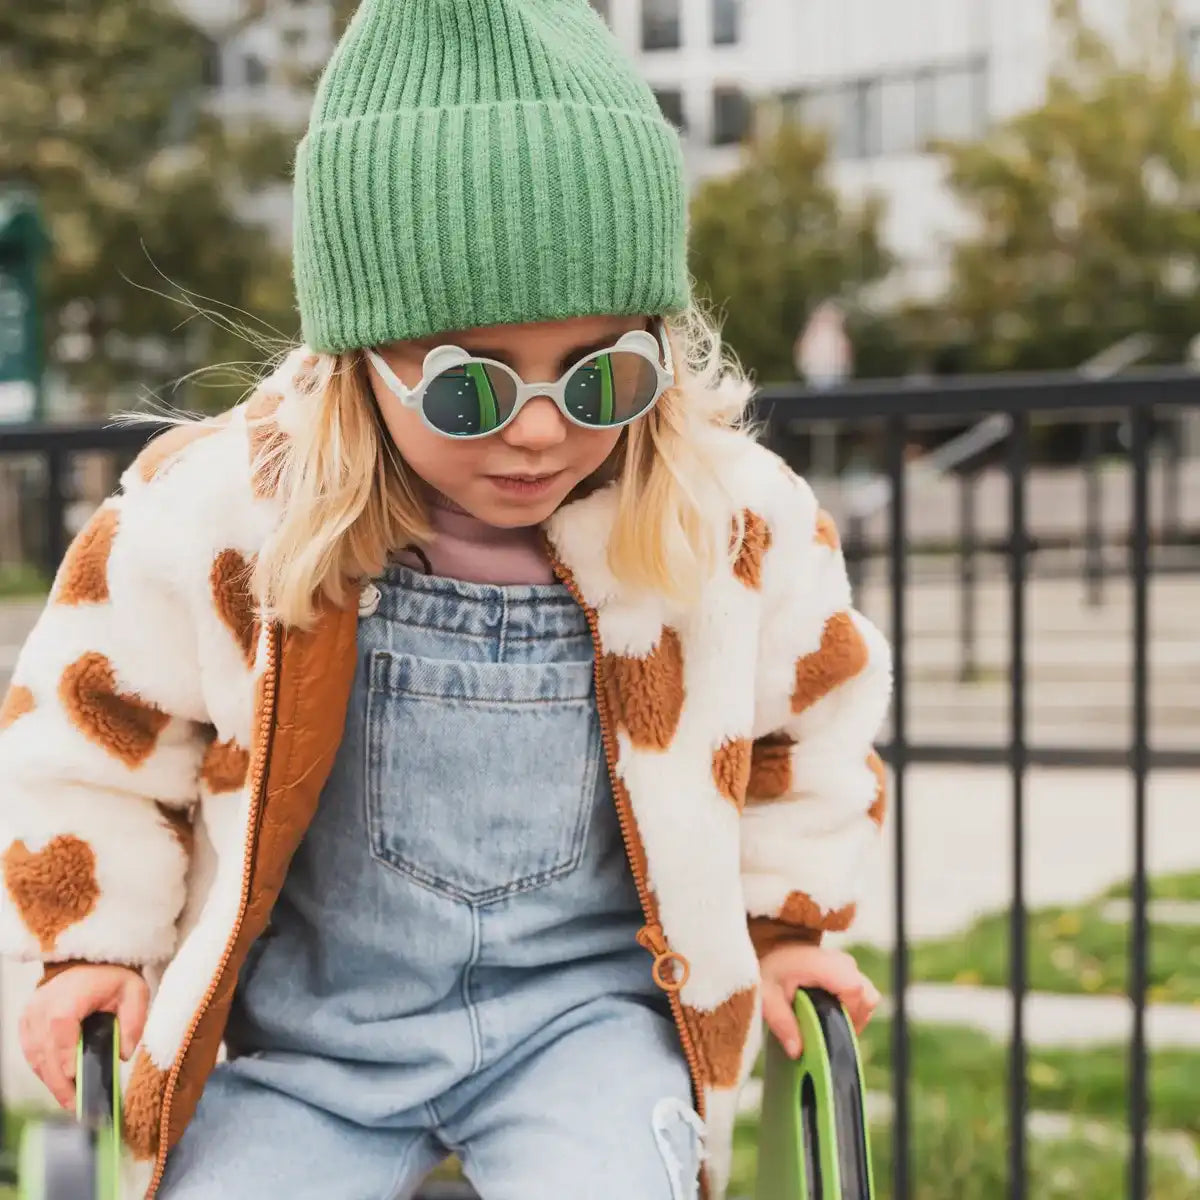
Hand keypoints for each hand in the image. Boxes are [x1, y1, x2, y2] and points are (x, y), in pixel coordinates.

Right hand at [19, 964, 147, 1109]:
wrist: (88, 959)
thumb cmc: (111, 976)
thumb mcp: (133, 992)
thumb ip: (133, 1021)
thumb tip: (124, 1054)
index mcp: (67, 998)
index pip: (60, 1031)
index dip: (65, 1058)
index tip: (75, 1081)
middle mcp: (42, 1007)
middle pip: (45, 1053)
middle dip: (60, 1084)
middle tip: (77, 1106)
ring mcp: (30, 1015)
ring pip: (35, 1057)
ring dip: (51, 1081)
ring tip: (71, 1101)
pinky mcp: (26, 1023)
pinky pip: (31, 1052)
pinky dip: (44, 1069)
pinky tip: (60, 1083)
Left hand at [760, 943, 879, 1058]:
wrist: (773, 951)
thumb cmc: (770, 970)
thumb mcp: (767, 996)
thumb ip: (782, 1023)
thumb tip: (796, 1051)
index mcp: (822, 965)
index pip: (854, 989)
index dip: (849, 1015)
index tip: (832, 1029)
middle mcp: (841, 961)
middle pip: (867, 996)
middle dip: (854, 1020)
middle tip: (829, 1030)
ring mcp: (847, 964)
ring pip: (868, 996)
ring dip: (854, 1014)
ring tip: (828, 1021)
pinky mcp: (849, 970)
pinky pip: (862, 993)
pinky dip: (853, 1007)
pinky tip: (831, 1011)